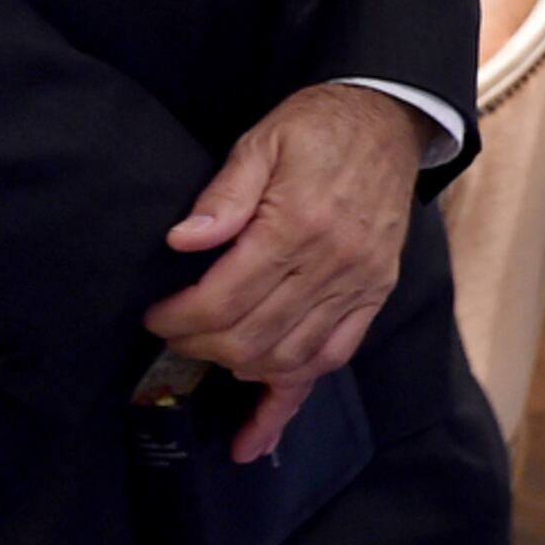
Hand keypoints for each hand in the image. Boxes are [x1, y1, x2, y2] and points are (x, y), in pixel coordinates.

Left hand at [146, 84, 424, 460]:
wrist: (389, 119)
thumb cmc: (318, 128)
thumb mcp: (262, 141)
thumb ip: (223, 193)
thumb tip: (181, 241)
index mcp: (298, 224)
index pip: (225, 299)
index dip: (180, 318)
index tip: (156, 316)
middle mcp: (333, 263)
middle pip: (252, 338)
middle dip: (200, 347)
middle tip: (173, 335)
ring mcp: (359, 284)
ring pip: (290, 359)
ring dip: (241, 369)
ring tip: (210, 358)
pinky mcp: (375, 294)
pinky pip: (333, 358)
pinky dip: (294, 393)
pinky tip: (263, 424)